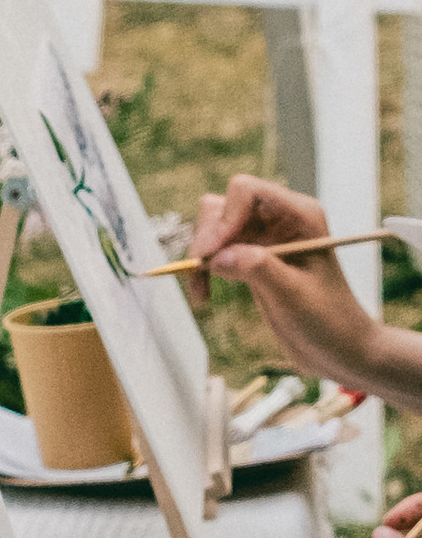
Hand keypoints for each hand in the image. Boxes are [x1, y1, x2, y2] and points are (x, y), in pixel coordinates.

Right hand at [191, 174, 386, 392]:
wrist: (338, 347)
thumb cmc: (329, 319)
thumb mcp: (294, 294)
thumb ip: (257, 268)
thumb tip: (216, 257)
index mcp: (300, 215)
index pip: (246, 191)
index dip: (223, 219)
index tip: (210, 254)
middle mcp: (279, 219)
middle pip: (222, 207)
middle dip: (207, 238)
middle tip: (200, 272)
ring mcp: (264, 237)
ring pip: (212, 228)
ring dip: (199, 255)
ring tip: (201, 288)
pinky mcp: (251, 256)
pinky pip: (213, 250)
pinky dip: (201, 269)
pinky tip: (204, 291)